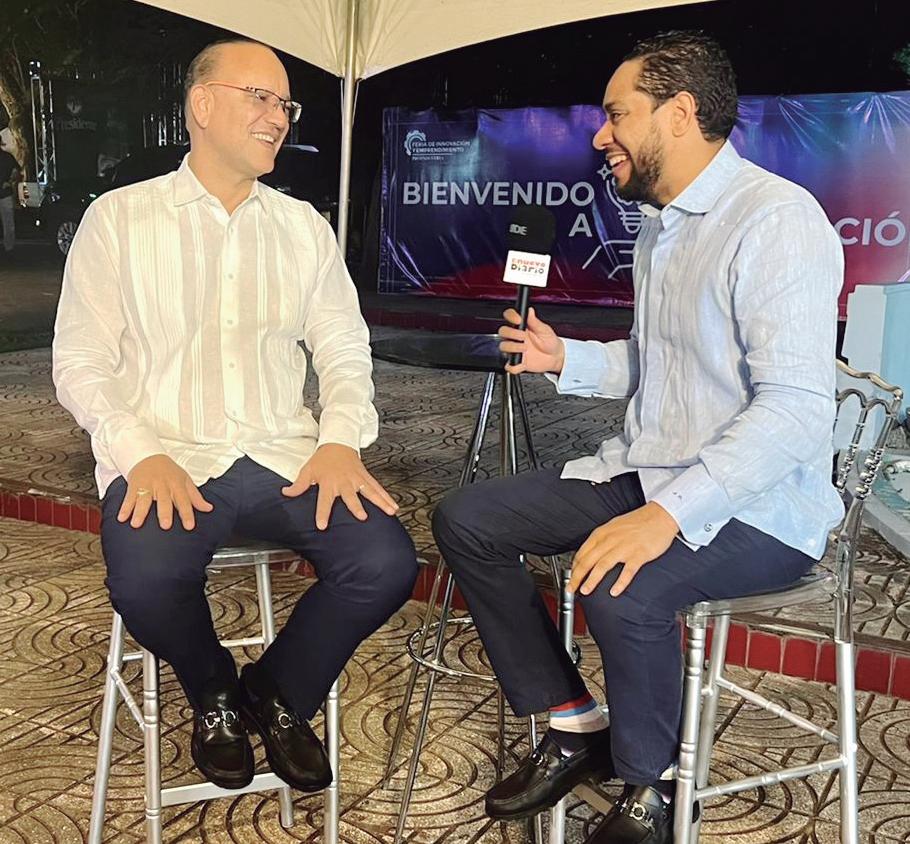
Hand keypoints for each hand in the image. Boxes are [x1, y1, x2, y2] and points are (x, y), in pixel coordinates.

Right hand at [118, 454, 213, 529]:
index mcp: (177, 484)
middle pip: (164, 500)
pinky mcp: (134, 485)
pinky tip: (122, 518)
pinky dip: (124, 508)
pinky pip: (129, 497)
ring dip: (139, 512)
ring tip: (136, 524)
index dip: (187, 513)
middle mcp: (162, 485)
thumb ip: (195, 497)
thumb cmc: (170, 472)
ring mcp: (147, 485)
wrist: (148, 455)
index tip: (189, 526)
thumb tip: (209, 509)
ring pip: (144, 499)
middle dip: (164, 513)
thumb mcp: (185, 481)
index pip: (184, 500)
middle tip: (165, 526)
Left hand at [282, 443, 398, 529]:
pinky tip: (393, 507)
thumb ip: (298, 484)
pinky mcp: (365, 477)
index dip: (323, 512)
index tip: (322, 525)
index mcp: (329, 482)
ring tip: (389, 511)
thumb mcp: (307, 470)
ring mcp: (357, 479)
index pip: (324, 500)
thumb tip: (285, 493)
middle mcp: (344, 481)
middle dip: (356, 506)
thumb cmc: (322, 458)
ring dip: (380, 501)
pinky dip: (386, 497)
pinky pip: (377, 488)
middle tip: (362, 516)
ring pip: (370, 491)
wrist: (338, 441)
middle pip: (351, 495)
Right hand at [497, 307, 565, 374]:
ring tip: (525, 348)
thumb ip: (535, 322)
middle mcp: (516, 337)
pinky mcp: (517, 362)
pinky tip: (522, 363)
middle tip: (523, 336)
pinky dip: (513, 366)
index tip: (518, 320)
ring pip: (503, 347)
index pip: (509, 317)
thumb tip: (529, 311)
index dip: (511, 316)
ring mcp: (515, 350)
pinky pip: (509, 366)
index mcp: (521, 327)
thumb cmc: (549, 341)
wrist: (555, 357)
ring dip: (512, 347)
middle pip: (503, 331)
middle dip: (511, 333)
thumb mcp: (544, 330)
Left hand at [569, 502, 678, 596]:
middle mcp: (610, 540)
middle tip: (571, 588)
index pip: (582, 553)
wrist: (660, 515)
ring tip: (585, 591)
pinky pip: (627, 571)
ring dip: (592, 580)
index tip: (570, 578)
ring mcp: (625, 548)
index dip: (573, 567)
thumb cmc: (637, 522)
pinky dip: (620, 583)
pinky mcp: (639, 555)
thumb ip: (601, 540)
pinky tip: (614, 591)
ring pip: (603, 566)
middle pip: (588, 561)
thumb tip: (589, 554)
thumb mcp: (613, 526)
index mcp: (602, 533)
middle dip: (577, 577)